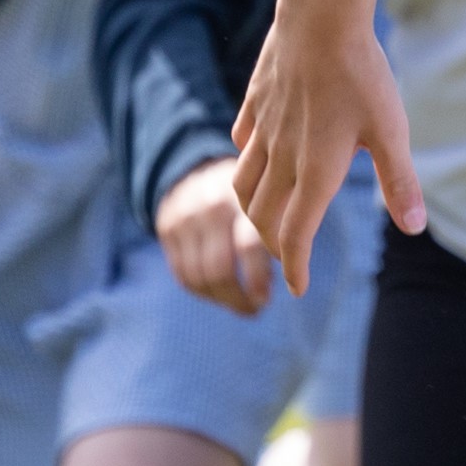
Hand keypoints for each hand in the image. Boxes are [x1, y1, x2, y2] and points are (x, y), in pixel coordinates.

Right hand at [159, 155, 274, 314]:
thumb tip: (299, 259)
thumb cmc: (249, 182)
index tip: (276, 292)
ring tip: (248, 306)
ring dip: (226, 300)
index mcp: (239, 195)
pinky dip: (206, 294)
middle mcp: (207, 208)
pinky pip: (184, 276)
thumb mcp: (266, 183)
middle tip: (261, 305)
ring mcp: (184, 220)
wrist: (197, 160)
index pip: (248, 245)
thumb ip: (281, 213)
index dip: (260, 277)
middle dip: (242, 296)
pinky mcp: (166, 230)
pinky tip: (225, 296)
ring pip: (200, 277)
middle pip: (219, 268)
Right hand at [231, 0, 419, 292]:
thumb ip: (400, 182)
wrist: (320, 14)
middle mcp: (282, 156)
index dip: (296, 267)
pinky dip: (246, 161)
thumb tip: (414, 228)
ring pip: (243, 184)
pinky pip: (242, 143)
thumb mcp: (391, 130)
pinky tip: (259, 157)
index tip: (299, 287)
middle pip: (262, 218)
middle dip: (274, 244)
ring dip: (253, 210)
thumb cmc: (362, 72)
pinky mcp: (255, 102)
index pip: (295, 236)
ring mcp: (263, 129)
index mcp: (315, 171)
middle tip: (291, 254)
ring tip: (268, 216)